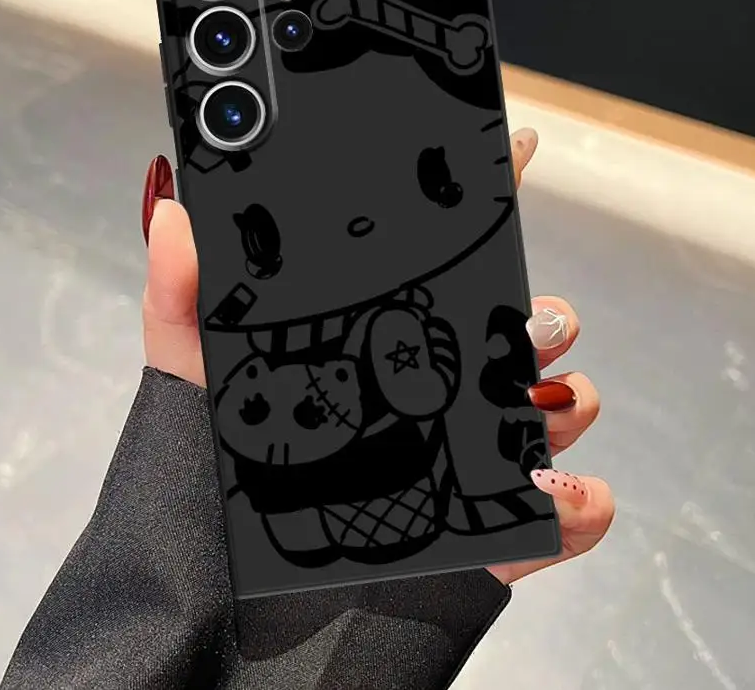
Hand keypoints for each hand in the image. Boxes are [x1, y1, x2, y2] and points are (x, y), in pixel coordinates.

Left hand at [141, 127, 613, 585]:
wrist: (228, 602)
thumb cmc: (209, 477)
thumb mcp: (192, 376)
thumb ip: (181, 295)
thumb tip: (175, 212)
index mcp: (379, 339)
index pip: (444, 256)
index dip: (484, 199)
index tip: (511, 152)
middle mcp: (433, 387)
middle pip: (520, 326)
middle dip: (542, 314)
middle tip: (523, 323)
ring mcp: (467, 454)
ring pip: (558, 405)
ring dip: (566, 398)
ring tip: (528, 402)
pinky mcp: (492, 530)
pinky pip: (567, 512)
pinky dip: (578, 504)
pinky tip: (553, 500)